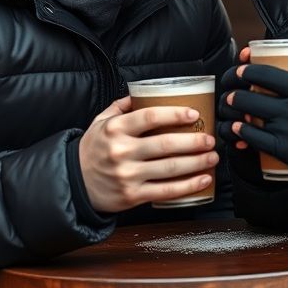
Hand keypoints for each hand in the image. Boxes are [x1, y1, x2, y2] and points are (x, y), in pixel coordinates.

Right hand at [79, 96, 218, 212]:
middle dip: (194, 141)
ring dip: (197, 162)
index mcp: (115, 129)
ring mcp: (127, 175)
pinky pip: (166, 191)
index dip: (175, 114)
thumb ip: (121, 106)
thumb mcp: (100, 122)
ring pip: (170, 168)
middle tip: (210, 139)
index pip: (149, 117)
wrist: (74, 184)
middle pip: (165, 144)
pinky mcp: (133, 195)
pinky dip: (188, 186)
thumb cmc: (93, 149)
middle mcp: (121, 152)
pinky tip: (203, 180)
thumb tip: (144, 92)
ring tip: (212, 157)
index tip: (194, 114)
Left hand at [224, 49, 287, 181]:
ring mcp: (287, 130)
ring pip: (250, 118)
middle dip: (237, 93)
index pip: (268, 75)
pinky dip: (244, 134)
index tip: (241, 70)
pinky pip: (257, 141)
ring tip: (231, 108)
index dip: (250, 71)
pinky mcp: (287, 151)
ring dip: (237, 112)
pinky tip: (238, 130)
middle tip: (232, 90)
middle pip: (253, 97)